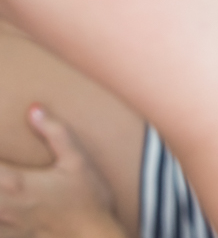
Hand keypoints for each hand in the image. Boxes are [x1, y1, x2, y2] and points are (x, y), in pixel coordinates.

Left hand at [0, 106, 123, 237]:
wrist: (93, 235)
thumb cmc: (88, 197)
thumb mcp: (78, 160)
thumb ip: (55, 133)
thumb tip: (33, 108)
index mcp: (17, 182)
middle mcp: (4, 204)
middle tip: (2, 167)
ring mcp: (5, 223)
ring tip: (1, 180)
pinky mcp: (12, 235)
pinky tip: (3, 204)